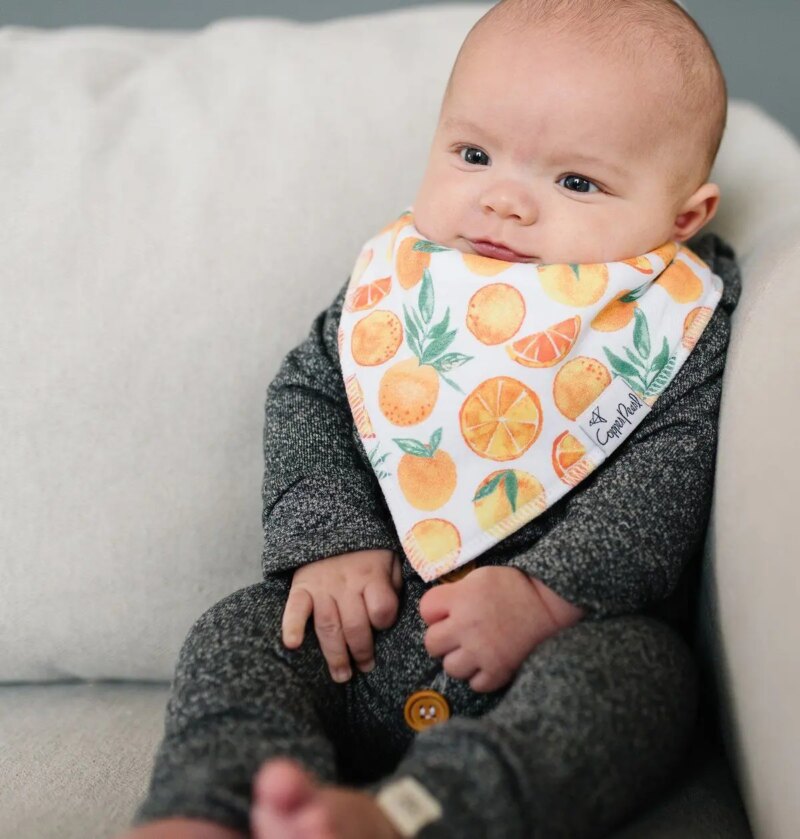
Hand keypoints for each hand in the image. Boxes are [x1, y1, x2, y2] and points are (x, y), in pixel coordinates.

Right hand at [281, 549, 402, 682]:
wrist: (329, 526)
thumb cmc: (365, 551)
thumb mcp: (389, 559)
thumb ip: (394, 583)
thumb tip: (397, 612)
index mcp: (371, 575)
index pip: (382, 608)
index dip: (384, 622)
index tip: (383, 628)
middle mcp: (346, 583)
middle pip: (355, 625)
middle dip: (362, 651)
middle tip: (365, 667)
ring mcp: (322, 587)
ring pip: (329, 626)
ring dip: (335, 655)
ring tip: (342, 675)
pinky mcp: (301, 588)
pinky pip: (295, 609)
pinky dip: (292, 626)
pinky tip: (293, 644)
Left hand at [419, 566, 571, 692]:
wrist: (550, 604)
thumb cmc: (516, 585)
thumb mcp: (481, 577)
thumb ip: (457, 592)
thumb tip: (439, 609)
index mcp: (460, 598)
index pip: (425, 610)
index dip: (434, 611)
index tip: (446, 612)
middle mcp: (466, 626)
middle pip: (431, 643)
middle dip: (442, 639)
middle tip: (457, 635)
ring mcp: (481, 652)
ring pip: (450, 668)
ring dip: (459, 660)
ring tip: (473, 651)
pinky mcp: (498, 671)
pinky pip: (475, 684)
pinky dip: (479, 676)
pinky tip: (487, 663)